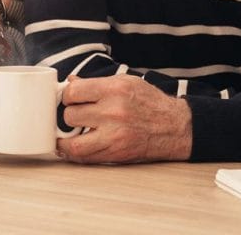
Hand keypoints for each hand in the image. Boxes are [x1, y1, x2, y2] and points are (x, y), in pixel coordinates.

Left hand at [56, 75, 191, 163]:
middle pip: (70, 116)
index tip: (70, 98)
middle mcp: (113, 112)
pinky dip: (74, 153)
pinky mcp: (116, 154)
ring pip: (74, 142)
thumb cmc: (149, 102)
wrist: (174, 127)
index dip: (67, 95)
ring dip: (66, 138)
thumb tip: (70, 82)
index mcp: (114, 90)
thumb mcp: (125, 82)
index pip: (73, 92)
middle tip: (72, 115)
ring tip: (66, 134)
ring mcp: (114, 136)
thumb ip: (96, 83)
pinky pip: (86, 158)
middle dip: (68, 115)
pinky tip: (71, 146)